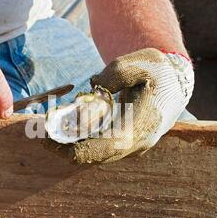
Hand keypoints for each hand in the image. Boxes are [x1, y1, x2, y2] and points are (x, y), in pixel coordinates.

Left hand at [47, 48, 193, 163]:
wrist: (174, 84)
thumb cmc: (157, 71)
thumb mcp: (140, 61)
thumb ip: (117, 72)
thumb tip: (93, 86)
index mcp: (141, 126)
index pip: (104, 148)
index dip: (74, 149)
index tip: (48, 141)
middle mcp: (137, 143)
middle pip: (96, 156)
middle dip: (66, 149)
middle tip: (42, 135)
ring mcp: (132, 146)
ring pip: (96, 154)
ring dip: (71, 146)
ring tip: (49, 132)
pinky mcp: (126, 144)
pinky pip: (100, 148)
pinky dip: (81, 142)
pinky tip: (65, 130)